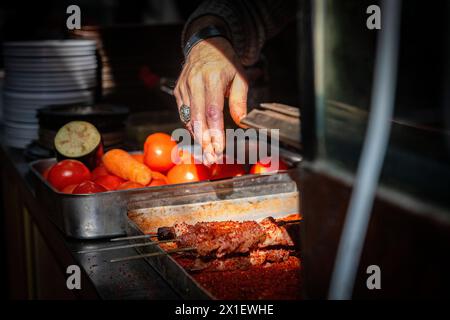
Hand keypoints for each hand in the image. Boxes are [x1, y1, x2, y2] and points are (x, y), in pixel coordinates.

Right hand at [174, 37, 247, 163]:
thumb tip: (242, 122)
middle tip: (211, 158)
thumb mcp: (239, 77)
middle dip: (204, 141)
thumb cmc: (225, 62)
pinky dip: (191, 128)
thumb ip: (240, 100)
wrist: (204, 44)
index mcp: (212, 78)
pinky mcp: (178, 91)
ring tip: (207, 154)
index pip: (212, 110)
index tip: (219, 148)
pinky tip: (200, 138)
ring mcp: (184, 87)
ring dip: (197, 138)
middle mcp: (195, 82)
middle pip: (197, 118)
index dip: (215, 132)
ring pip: (188, 118)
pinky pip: (183, 114)